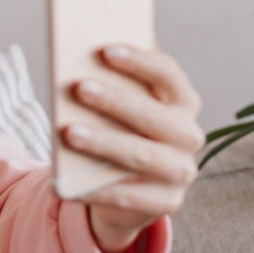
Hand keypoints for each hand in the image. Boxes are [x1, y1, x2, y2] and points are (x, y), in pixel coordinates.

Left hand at [62, 44, 204, 252]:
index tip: (105, 50)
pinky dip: (96, 189)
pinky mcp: (166, 202)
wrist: (130, 186)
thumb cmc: (120, 130)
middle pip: (154, 115)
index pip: (168, 74)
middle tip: (79, 88)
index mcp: (183, 101)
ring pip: (142, 155)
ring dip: (104, 143)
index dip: (140, 61)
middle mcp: (189, 135)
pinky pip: (128, 196)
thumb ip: (113, 81)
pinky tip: (65, 180)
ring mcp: (181, 171)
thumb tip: (80, 56)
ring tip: (68, 132)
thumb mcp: (121, 105)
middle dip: (115, 101)